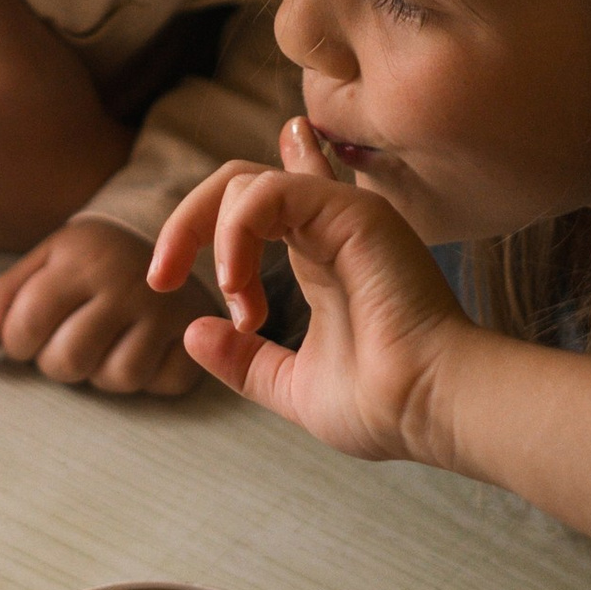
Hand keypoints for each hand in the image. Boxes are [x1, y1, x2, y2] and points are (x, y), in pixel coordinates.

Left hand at [0, 213, 208, 395]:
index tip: (27, 334)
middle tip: (66, 340)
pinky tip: (142, 348)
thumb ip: (0, 302)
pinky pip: (165, 384)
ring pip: (119, 379)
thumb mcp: (43, 262)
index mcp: (80, 260)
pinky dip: (150, 377)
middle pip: (69, 362)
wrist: (166, 232)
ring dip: (102, 373)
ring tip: (103, 345)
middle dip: (56, 362)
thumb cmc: (90, 257)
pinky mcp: (196, 330)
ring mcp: (166, 308)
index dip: (16, 343)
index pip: (25, 327)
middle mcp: (126, 282)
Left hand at [148, 119, 474, 459]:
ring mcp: (341, 212)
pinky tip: (238, 284)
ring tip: (231, 296)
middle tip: (161, 277)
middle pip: (238, 183)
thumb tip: (193, 332)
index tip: (170, 269)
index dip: (217, 213)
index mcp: (320, 257)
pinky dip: (236, 233)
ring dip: (208, 235)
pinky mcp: (349, 210)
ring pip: (244, 180)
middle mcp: (329, 226)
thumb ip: (244, 361)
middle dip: (186, 223)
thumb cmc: (382, 405)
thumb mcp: (291, 384)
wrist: (428, 409)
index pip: (268, 198)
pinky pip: (265, 192)